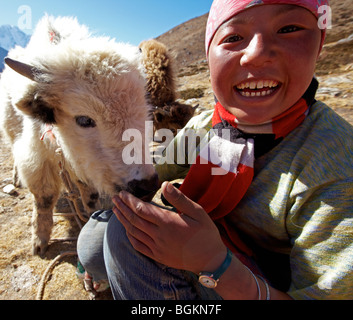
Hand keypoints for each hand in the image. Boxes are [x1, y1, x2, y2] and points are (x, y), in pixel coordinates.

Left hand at [112, 181, 226, 273]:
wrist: (210, 260)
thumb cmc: (206, 233)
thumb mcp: (198, 212)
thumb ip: (179, 199)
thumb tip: (164, 184)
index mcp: (168, 223)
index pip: (142, 209)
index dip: (130, 200)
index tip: (123, 193)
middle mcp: (159, 236)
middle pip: (134, 219)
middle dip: (122, 207)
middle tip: (115, 198)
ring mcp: (157, 248)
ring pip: (133, 232)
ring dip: (123, 220)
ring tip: (115, 211)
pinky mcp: (157, 256)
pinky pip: (138, 246)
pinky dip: (129, 236)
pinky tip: (126, 229)